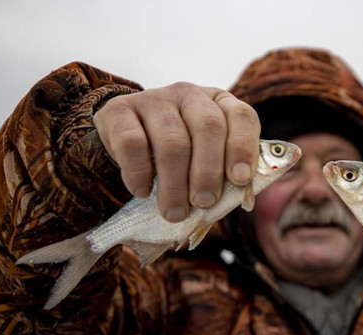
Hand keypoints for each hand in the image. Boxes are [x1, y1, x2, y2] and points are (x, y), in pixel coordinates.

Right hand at [93, 83, 260, 221]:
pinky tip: (142, 191)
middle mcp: (190, 94)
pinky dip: (139, 173)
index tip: (240, 180)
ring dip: (175, 184)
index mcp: (220, 103)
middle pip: (208, 127)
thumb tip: (238, 197)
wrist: (128, 139)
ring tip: (174, 212)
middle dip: (208, 172)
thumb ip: (226, 175)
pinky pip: (132, 143)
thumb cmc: (182, 157)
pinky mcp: (119, 110)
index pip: (242, 116)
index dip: (243, 148)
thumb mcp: (208, 160)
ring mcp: (154, 98)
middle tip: (203, 203)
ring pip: (172, 141)